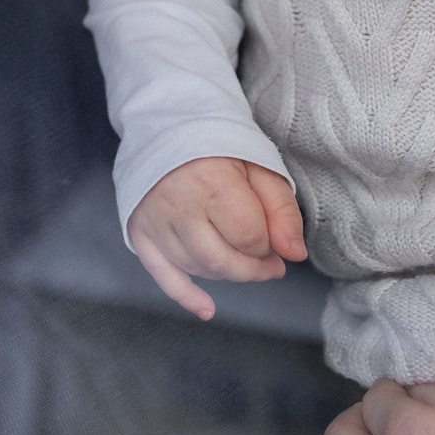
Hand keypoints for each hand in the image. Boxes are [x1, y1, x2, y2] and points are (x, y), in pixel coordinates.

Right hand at [125, 155, 305, 320]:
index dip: (267, 245)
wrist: (168, 125)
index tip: (274, 237)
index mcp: (211, 184)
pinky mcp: (140, 230)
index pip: (249, 239)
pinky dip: (185, 295)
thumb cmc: (218, 146)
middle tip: (269, 262)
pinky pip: (162, 274)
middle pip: (223, 261)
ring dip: (227, 272)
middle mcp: (178, 206)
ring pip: (198, 268)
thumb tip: (294, 255)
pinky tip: (207, 308)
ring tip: (240, 256)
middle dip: (253, 268)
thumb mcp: (260, 167)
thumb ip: (282, 210)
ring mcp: (155, 221)